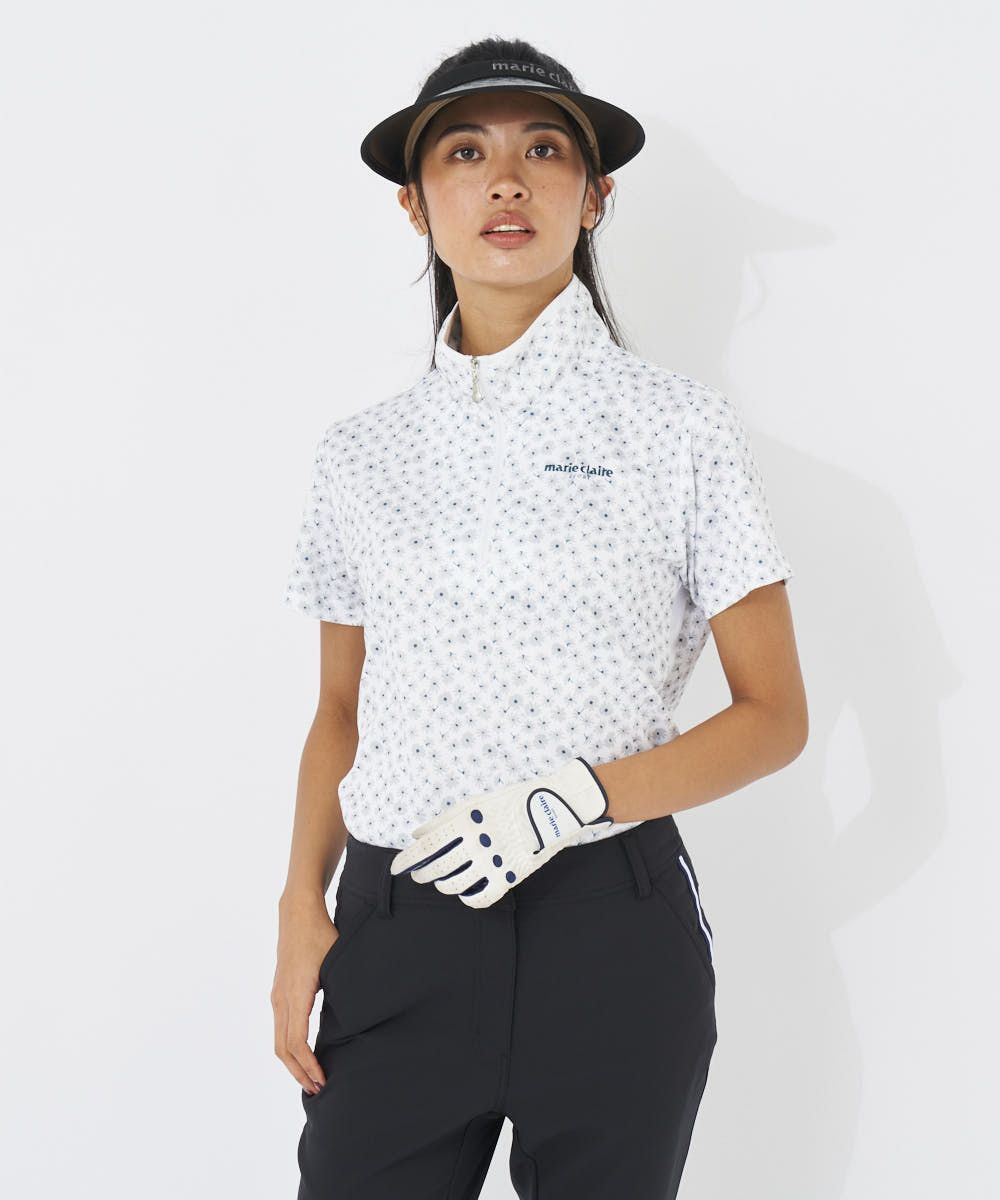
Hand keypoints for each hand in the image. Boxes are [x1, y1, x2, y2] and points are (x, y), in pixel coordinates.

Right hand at [272, 899, 337, 1096]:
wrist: (297, 912)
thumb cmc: (321, 933)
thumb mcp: (337, 961)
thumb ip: (345, 989)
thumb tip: (360, 1018)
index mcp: (296, 993)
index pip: (297, 1041)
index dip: (308, 1065)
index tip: (322, 1079)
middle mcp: (281, 998)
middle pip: (283, 1049)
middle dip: (299, 1073)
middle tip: (318, 1090)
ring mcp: (277, 996)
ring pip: (278, 1042)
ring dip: (293, 1064)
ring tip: (311, 1079)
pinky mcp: (279, 993)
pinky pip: (280, 1029)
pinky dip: (290, 1049)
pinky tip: (304, 1055)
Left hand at [390, 757, 611, 908]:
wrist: (552, 808)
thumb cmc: (509, 802)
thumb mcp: (475, 802)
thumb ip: (443, 819)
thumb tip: (415, 834)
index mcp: (467, 820)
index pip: (427, 845)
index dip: (407, 859)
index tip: (396, 868)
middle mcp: (478, 842)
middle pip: (438, 867)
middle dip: (422, 874)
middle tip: (418, 875)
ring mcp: (494, 861)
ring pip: (456, 885)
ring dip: (443, 886)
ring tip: (441, 882)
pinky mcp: (511, 876)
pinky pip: (482, 898)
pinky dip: (469, 899)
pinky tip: (465, 894)